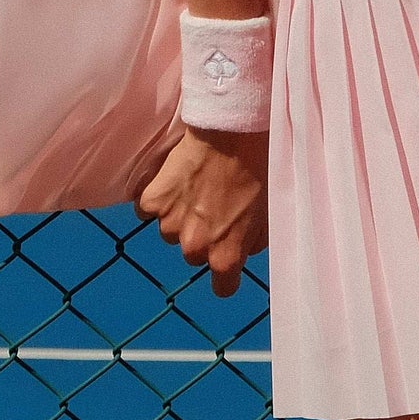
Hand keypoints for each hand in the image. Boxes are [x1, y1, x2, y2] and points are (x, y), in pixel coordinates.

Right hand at [137, 126, 268, 293]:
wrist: (232, 131)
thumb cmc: (257, 169)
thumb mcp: (269, 214)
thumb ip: (252, 243)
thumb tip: (243, 250)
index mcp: (225, 257)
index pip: (222, 288)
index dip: (226, 274)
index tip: (226, 259)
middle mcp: (195, 248)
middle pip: (195, 255)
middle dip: (202, 237)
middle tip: (214, 206)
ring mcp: (170, 225)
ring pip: (171, 231)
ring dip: (180, 216)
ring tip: (198, 186)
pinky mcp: (153, 201)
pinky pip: (149, 209)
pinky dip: (159, 198)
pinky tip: (176, 180)